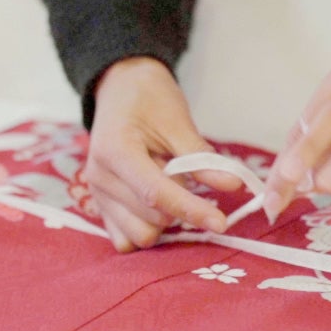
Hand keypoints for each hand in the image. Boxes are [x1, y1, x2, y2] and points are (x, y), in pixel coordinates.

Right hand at [84, 57, 240, 251]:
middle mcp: (99, 178)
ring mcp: (97, 195)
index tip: (221, 222)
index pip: (156, 193)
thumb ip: (201, 158)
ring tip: (166, 186)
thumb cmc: (150, 99)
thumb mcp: (178, 121)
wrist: (121, 90)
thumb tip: (233, 185)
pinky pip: (125, 240)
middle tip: (184, 175)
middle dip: (179, 207)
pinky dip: (147, 230)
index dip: (191, 210)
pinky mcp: (101, 207)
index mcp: (115, 150)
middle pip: (151, 219)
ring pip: (139, 236)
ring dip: (163, 221)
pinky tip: (156, 207)